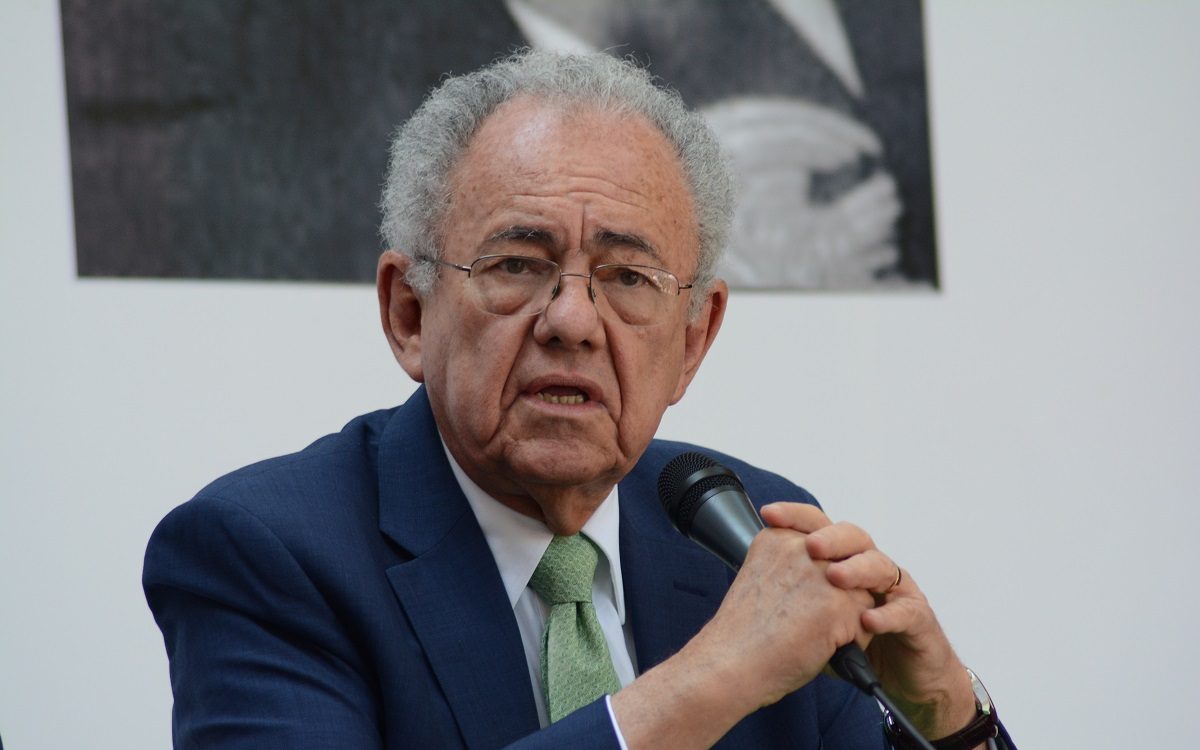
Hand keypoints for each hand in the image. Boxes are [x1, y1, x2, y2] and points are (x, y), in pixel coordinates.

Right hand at [688, 520, 876, 710]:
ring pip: (860, 596)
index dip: (816, 577)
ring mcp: (823, 574)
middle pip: (846, 568)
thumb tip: (832, 575)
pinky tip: (818, 647)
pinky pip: (866, 625)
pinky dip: (850, 643)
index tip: (793, 596)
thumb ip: (792, 566)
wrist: (732, 664)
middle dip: (833, 596)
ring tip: (806, 633)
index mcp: (778, 538)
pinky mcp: (839, 605)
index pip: (822, 544)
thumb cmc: (743, 634)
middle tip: (798, 619)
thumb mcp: (762, 579)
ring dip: (844, 618)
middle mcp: (802, 547)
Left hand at [760, 503, 977, 739]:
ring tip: (836, 578)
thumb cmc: (853, 645)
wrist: (901, 679)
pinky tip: (869, 619)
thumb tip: (751, 583)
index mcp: (842, 561)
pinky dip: (886, 615)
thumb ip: (794, 598)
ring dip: (857, 569)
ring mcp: (896, 591)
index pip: (820, 527)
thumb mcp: (814, 621)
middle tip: (811, 547)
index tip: (768, 514)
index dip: (795, 517)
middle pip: (853, 537)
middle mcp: (869, 568)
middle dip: (830, 538)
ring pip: (881, 566)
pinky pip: (906, 611)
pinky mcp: (918, 620)